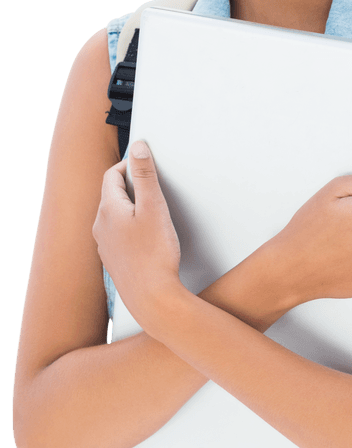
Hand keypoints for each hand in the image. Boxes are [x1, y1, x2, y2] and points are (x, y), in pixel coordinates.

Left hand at [92, 141, 181, 318]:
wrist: (152, 299)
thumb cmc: (155, 256)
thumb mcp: (154, 207)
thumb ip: (145, 175)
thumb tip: (138, 148)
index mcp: (108, 210)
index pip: (112, 175)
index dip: (128, 164)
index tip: (145, 163)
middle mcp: (100, 227)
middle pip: (112, 194)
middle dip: (131, 185)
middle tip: (152, 183)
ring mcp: (105, 245)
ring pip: (115, 216)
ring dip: (131, 207)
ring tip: (152, 209)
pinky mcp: (114, 260)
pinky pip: (119, 234)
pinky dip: (131, 227)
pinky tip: (147, 236)